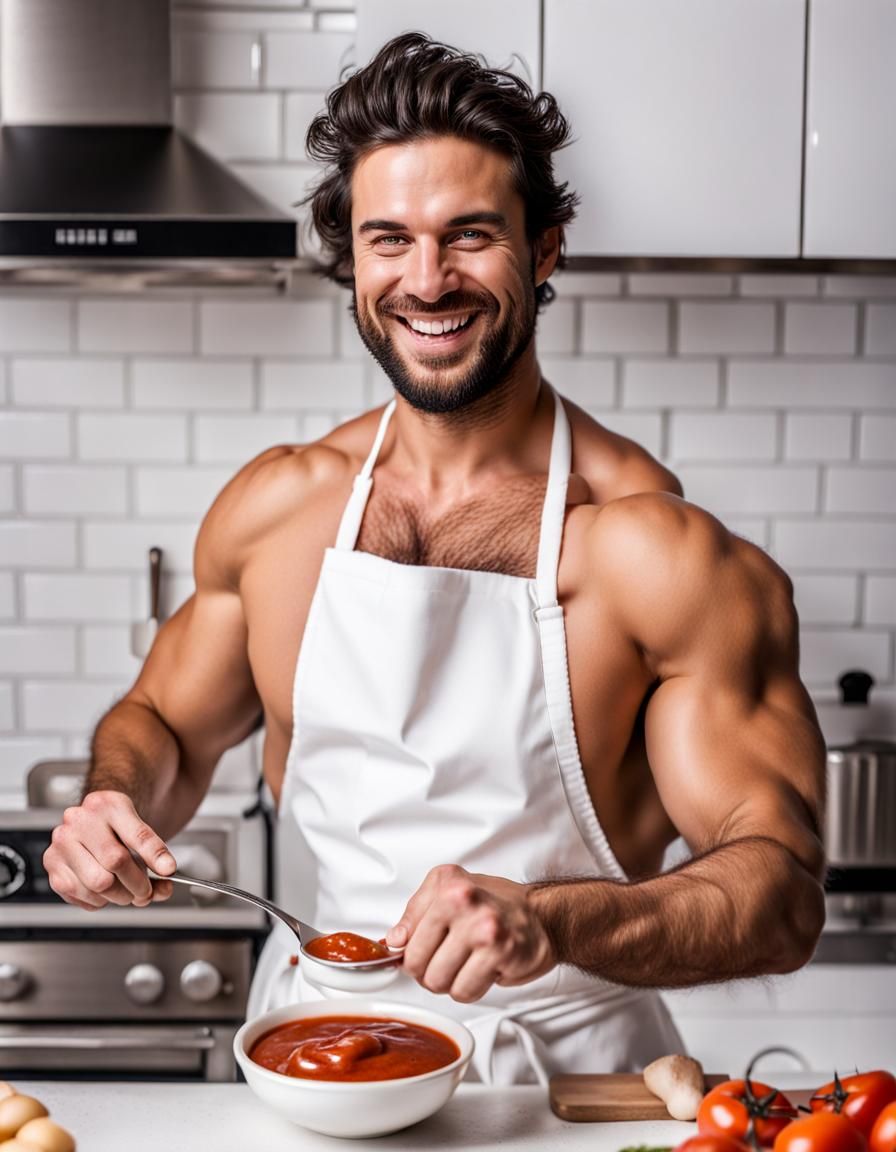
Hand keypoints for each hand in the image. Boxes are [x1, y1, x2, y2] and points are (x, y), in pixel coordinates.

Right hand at [43, 790, 176, 909]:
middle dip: (137, 884)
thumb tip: (166, 874)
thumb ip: (156, 852)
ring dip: (119, 896)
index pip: (137, 835)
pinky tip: (104, 889)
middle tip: (146, 890)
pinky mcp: (52, 864)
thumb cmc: (116, 825)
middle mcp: (80, 820)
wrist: (92, 818)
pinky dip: (98, 900)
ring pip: (98, 884)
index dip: (155, 856)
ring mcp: (62, 842)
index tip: (169, 871)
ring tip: (126, 890)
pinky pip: (81, 895)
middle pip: (116, 863)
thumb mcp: (139, 828)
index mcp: (108, 805)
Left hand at [386, 865, 555, 1002]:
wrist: (542, 916)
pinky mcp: (501, 952)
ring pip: (439, 982)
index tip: (426, 949)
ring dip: (452, 982)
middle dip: (431, 971)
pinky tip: (485, 969)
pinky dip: (472, 988)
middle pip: (417, 965)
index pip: (402, 938)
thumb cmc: (495, 905)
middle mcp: (463, 900)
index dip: (412, 952)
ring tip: (470, 962)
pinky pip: (465, 991)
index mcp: (446, 885)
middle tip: (452, 958)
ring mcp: (482, 926)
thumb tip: (392, 940)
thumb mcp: (449, 892)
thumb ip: (415, 914)